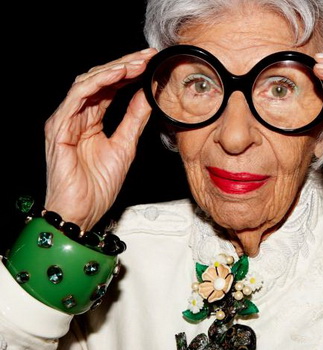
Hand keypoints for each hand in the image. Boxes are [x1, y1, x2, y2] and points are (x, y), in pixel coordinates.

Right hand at [44, 48, 156, 230]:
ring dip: (114, 70)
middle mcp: (76, 115)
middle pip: (99, 79)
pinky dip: (98, 83)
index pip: (110, 88)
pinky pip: (77, 97)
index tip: (153, 63)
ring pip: (88, 82)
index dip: (130, 73)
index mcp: (90, 119)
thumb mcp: (126, 146)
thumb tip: (147, 96)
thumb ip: (134, 120)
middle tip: (148, 55)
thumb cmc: (98, 186)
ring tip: (137, 62)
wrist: (82, 211)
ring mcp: (65, 119)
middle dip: (124, 65)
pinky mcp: (59, 126)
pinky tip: (117, 75)